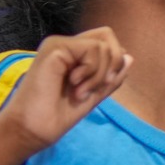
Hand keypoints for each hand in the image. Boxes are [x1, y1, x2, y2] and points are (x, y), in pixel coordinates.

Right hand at [0, 28, 132, 154]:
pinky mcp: (55, 46)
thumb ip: (111, 77)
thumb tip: (130, 57)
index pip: (107, 43)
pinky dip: (92, 72)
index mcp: (74, 55)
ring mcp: (59, 44)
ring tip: (80, 91)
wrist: (34, 129)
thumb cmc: (58, 115)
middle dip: (112, 63)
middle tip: (96, 86)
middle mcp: (66, 45)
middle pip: (107, 35)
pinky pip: (93, 49)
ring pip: (103, 45)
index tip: (101, 88)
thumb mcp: (94, 95)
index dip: (114, 63)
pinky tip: (75, 85)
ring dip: (99, 74)